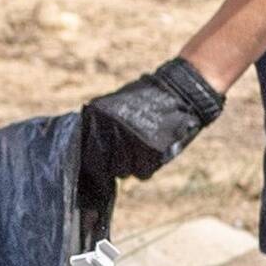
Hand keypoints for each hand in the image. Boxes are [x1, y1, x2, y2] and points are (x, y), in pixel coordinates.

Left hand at [73, 57, 226, 225]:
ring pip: (123, 172)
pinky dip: (148, 166)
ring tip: (141, 147)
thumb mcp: (113, 107)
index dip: (95, 165)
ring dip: (132, 165)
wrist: (178, 92)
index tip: (102, 167)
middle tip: (127, 152)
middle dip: (114, 165)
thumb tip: (86, 156)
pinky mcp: (151, 150)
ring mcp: (130, 140)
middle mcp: (110, 129)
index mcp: (97, 117)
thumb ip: (98, 128)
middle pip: (105, 168)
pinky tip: (152, 151)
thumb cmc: (144, 102)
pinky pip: (143, 173)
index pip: (88, 156)